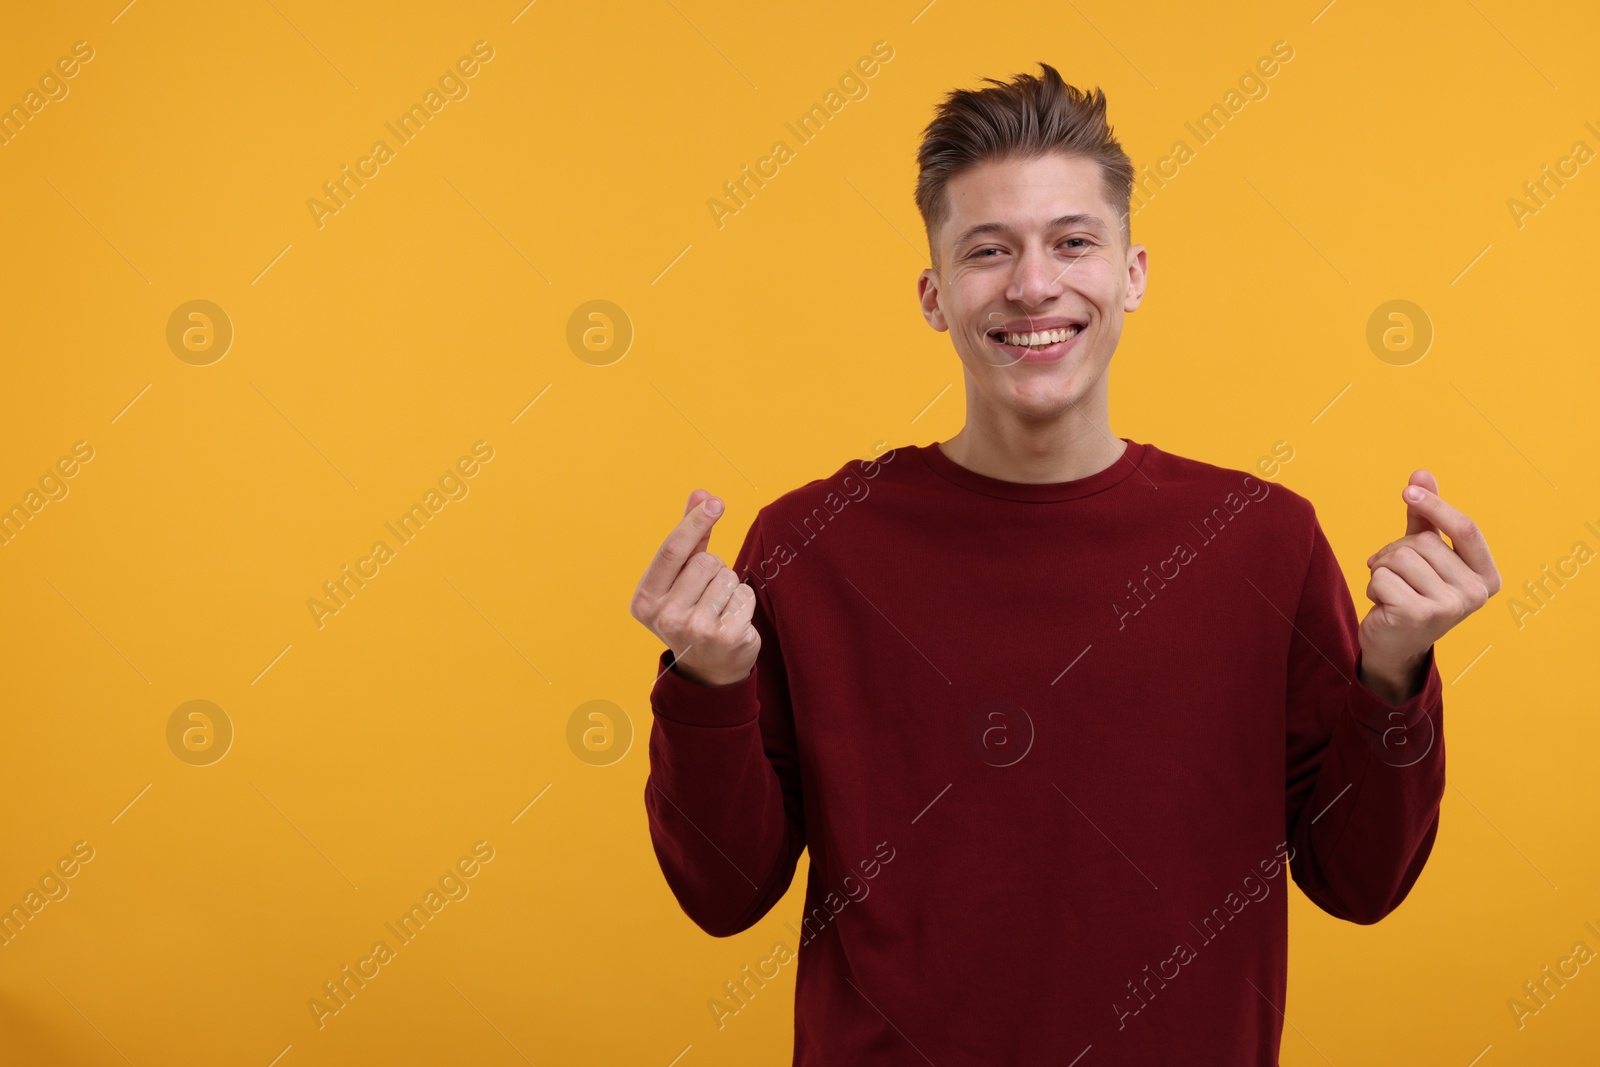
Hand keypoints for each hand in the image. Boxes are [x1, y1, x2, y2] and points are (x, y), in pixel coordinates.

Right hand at [629, 489, 759, 686]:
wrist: (709, 669)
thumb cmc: (693, 612)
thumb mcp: (680, 578)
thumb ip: (689, 537)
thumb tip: (701, 493)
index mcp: (644, 600)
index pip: (672, 551)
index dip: (695, 522)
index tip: (714, 502)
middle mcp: (665, 617)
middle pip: (706, 561)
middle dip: (715, 569)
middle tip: (707, 594)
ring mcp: (694, 630)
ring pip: (728, 577)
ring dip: (730, 587)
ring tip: (719, 609)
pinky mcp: (724, 637)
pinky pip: (745, 595)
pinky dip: (744, 602)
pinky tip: (732, 621)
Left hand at [1358, 470, 1500, 703]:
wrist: (1394, 645)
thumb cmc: (1412, 593)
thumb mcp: (1424, 555)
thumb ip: (1427, 517)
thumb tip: (1422, 473)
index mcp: (1487, 576)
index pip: (1465, 529)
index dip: (1436, 506)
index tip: (1409, 489)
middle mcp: (1475, 594)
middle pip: (1423, 542)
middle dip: (1396, 551)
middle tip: (1397, 576)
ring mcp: (1450, 607)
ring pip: (1400, 557)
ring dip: (1382, 570)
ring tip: (1390, 591)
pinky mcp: (1418, 615)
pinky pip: (1382, 577)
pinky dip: (1373, 586)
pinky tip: (1384, 606)